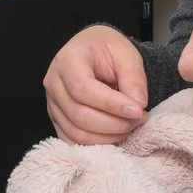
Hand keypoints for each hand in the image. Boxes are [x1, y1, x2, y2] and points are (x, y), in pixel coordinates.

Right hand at [44, 24, 147, 144]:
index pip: (82, 89)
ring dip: (108, 136)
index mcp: (67, 60)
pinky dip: (97, 143)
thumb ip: (133, 77)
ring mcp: (52, 104)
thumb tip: (138, 104)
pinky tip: (116, 134)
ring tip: (131, 126)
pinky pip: (73, 140)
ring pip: (76, 132)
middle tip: (139, 119)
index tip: (138, 110)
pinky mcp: (57, 119)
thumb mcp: (126, 53)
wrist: (92, 50)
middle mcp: (54, 83)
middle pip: (79, 115)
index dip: (112, 104)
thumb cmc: (107, 49)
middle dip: (114, 123)